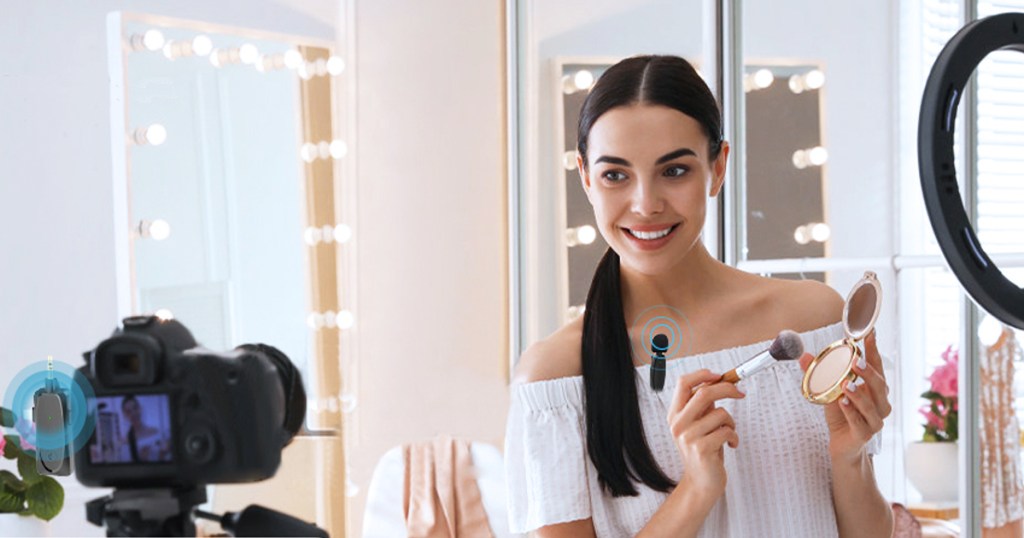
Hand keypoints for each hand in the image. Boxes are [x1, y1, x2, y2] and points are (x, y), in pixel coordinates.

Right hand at [666, 369, 745, 498]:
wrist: (701, 483)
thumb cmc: (704, 451)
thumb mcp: (698, 424)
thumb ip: (702, 405)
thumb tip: (718, 381)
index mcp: (674, 414)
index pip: (683, 383)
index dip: (702, 374)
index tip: (720, 375)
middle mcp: (678, 424)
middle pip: (704, 392)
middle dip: (727, 389)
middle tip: (740, 393)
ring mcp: (688, 436)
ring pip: (720, 413)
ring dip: (732, 422)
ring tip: (729, 433)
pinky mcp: (701, 449)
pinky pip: (727, 431)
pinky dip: (734, 436)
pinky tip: (730, 444)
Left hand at [799, 331, 891, 464]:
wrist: (843, 444)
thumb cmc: (842, 414)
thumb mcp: (829, 390)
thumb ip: (819, 373)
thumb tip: (802, 355)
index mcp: (874, 389)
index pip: (877, 366)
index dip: (874, 350)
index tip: (870, 334)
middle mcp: (879, 404)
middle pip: (880, 386)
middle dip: (869, 373)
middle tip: (856, 362)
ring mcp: (874, 421)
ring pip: (872, 407)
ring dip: (859, 395)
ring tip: (845, 385)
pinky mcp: (865, 435)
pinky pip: (860, 424)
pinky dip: (852, 413)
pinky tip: (842, 403)